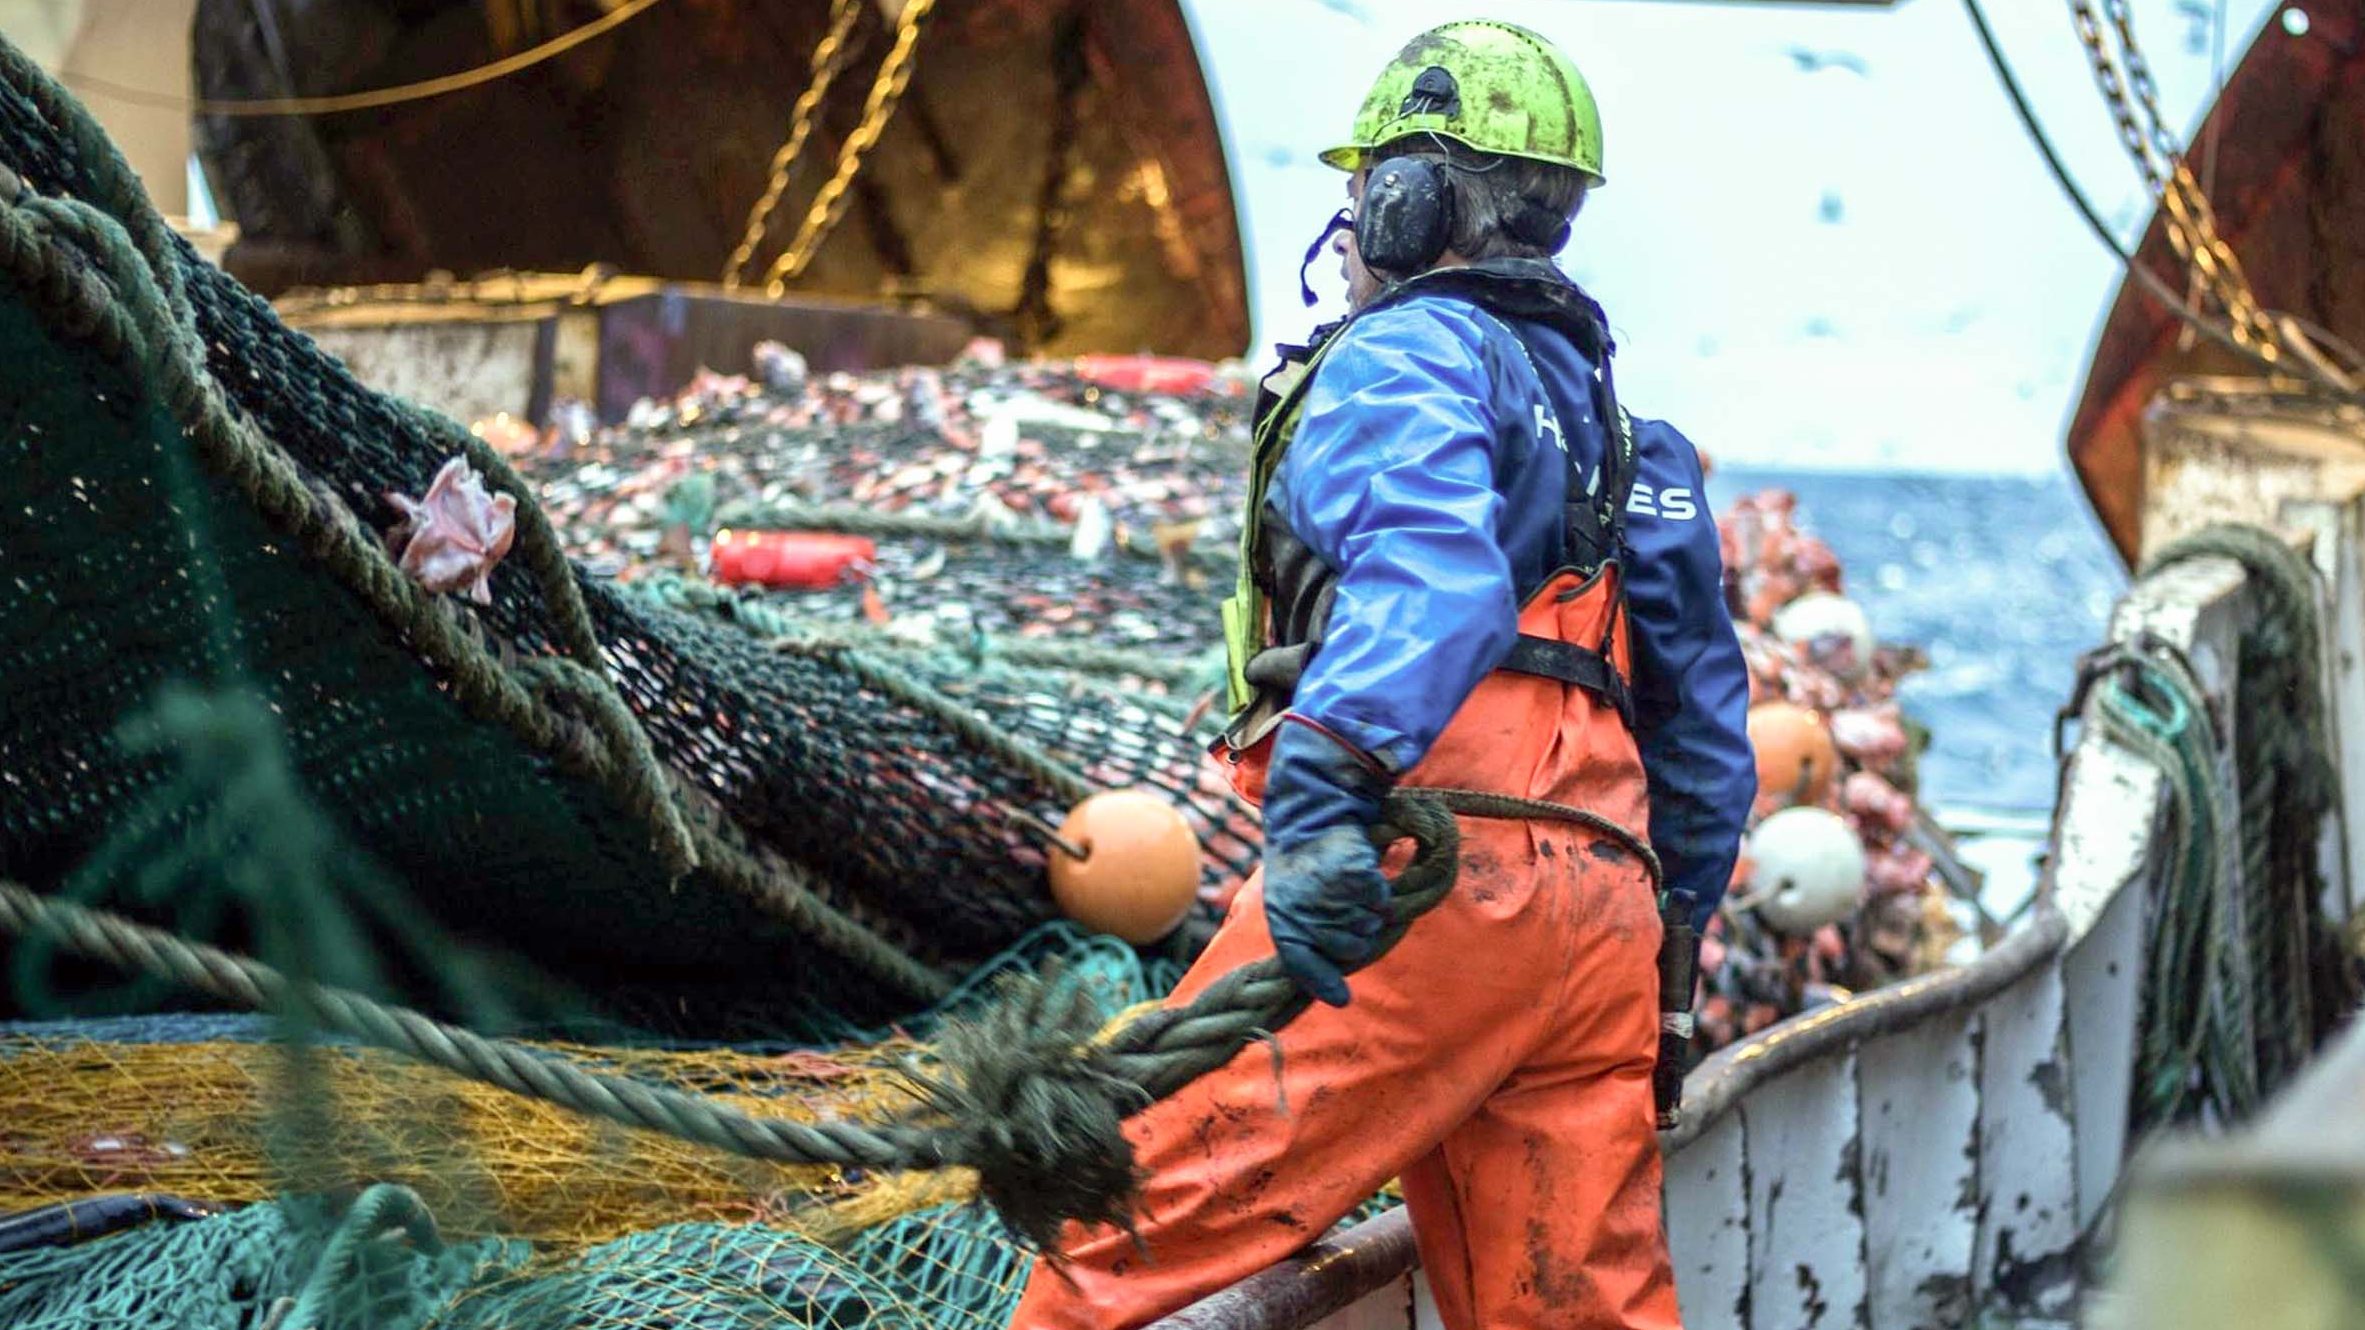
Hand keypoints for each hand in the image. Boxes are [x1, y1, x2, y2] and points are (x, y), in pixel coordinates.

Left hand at [1260, 719, 1392, 1005]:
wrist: (1312, 812)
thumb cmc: (1304, 863)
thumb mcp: (1291, 901)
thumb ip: (1309, 941)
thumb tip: (1338, 999)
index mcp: (1284, 919)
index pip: (1302, 965)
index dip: (1323, 982)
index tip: (1342, 998)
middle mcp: (1305, 911)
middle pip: (1349, 950)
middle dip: (1356, 936)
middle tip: (1351, 912)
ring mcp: (1332, 895)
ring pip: (1369, 928)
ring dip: (1369, 913)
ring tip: (1353, 890)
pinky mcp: (1357, 877)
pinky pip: (1381, 902)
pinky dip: (1380, 892)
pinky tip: (1364, 875)